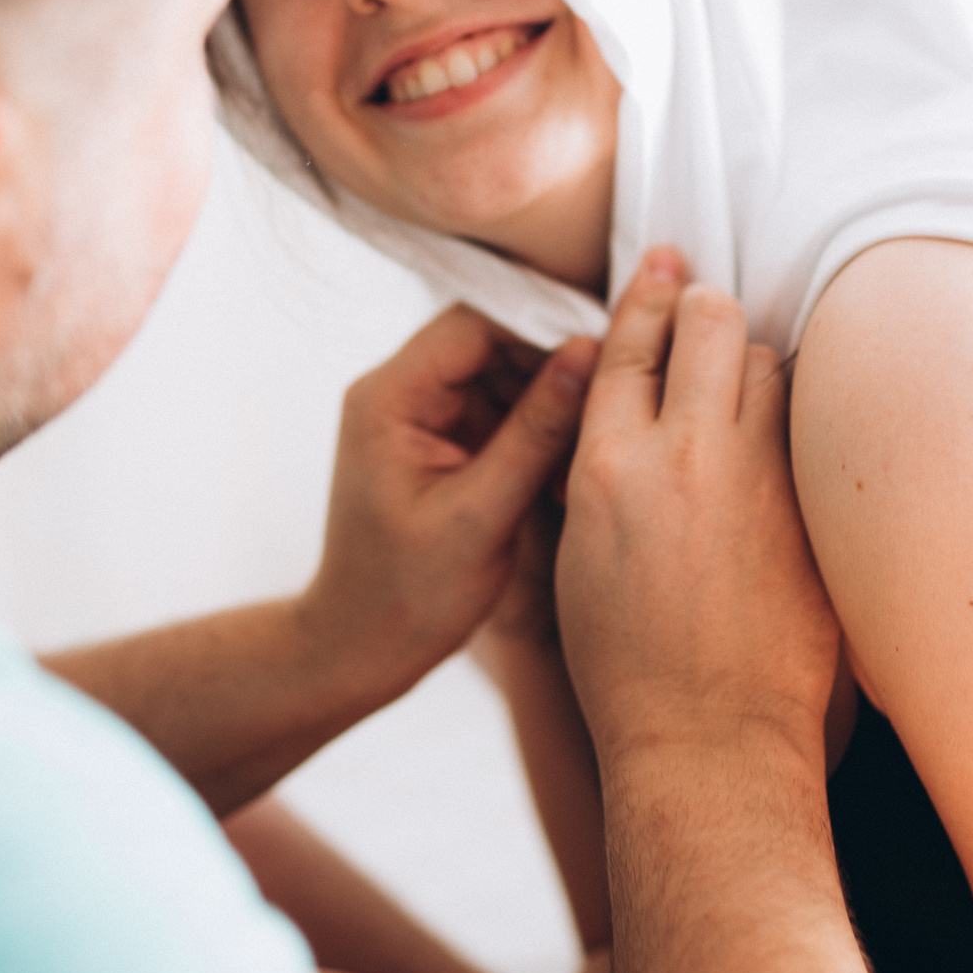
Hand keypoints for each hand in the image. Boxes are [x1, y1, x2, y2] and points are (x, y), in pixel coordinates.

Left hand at [302, 305, 597, 692]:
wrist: (361, 649)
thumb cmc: (406, 596)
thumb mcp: (481, 515)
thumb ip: (536, 432)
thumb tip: (590, 355)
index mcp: (390, 397)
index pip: (477, 323)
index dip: (546, 327)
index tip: (608, 350)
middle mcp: (399, 392)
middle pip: (493, 341)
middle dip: (555, 369)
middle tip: (611, 405)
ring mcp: (420, 416)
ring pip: (504, 375)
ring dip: (552, 406)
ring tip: (589, 453)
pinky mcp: (441, 441)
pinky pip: (501, 411)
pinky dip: (538, 435)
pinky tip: (565, 474)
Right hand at [554, 249, 842, 767]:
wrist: (705, 737)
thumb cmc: (627, 666)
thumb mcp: (576, 555)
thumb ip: (599, 470)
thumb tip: (623, 417)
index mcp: (604, 464)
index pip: (628, 342)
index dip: (645, 295)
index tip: (661, 269)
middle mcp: (679, 454)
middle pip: (707, 322)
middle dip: (707, 307)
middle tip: (708, 313)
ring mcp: (753, 477)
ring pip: (769, 361)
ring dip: (756, 364)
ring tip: (748, 389)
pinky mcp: (809, 507)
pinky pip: (811, 424)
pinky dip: (797, 418)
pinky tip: (790, 435)